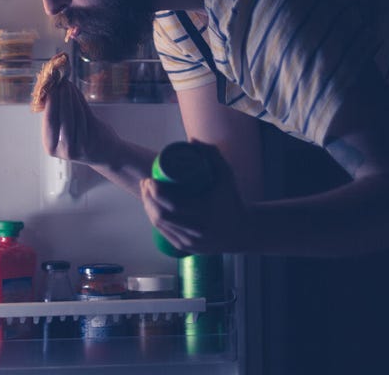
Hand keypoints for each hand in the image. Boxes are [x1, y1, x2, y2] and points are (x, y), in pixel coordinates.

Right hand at [39, 78, 118, 165]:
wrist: (105, 152)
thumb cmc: (79, 137)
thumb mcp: (63, 131)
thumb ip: (56, 113)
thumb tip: (49, 88)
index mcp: (51, 147)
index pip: (49, 121)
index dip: (50, 102)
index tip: (49, 87)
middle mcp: (65, 150)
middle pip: (61, 117)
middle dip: (60, 97)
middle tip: (58, 81)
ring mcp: (80, 146)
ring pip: (75, 113)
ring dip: (70, 95)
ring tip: (67, 83)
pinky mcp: (94, 138)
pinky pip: (85, 114)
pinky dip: (79, 99)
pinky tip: (75, 91)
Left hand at [139, 140, 252, 254]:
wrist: (243, 232)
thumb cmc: (233, 200)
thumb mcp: (226, 175)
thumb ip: (212, 155)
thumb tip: (191, 140)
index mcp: (204, 214)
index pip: (171, 204)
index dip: (155, 192)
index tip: (150, 179)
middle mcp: (195, 231)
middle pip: (160, 215)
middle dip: (148, 198)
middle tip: (146, 183)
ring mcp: (189, 242)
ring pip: (160, 225)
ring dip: (148, 208)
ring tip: (146, 192)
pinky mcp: (186, 248)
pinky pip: (164, 233)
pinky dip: (155, 219)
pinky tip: (151, 208)